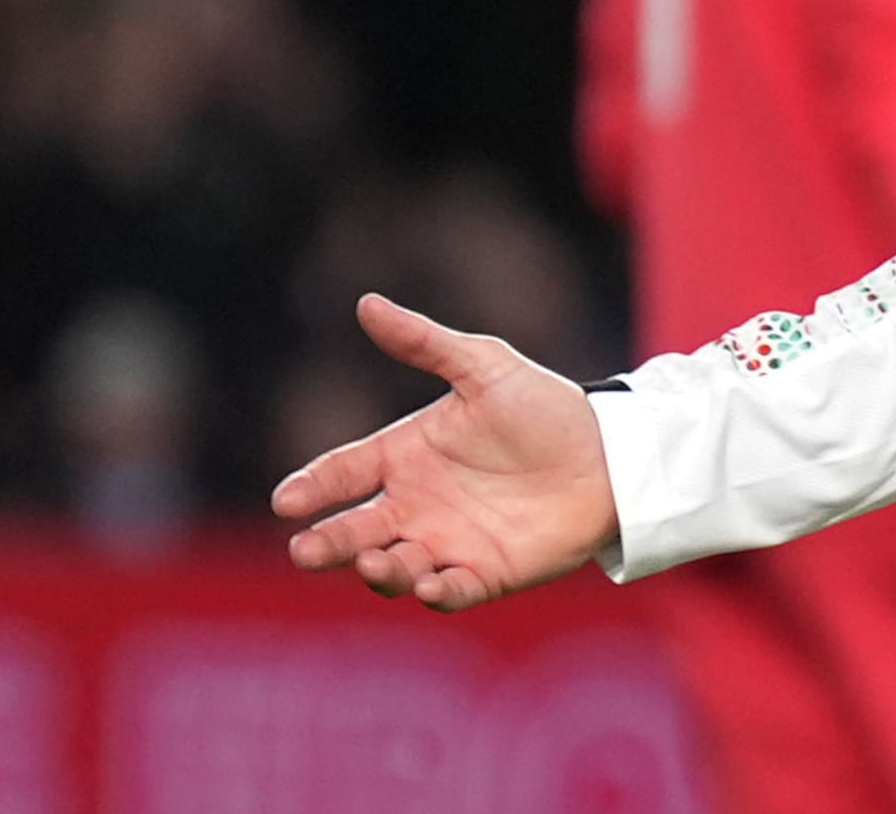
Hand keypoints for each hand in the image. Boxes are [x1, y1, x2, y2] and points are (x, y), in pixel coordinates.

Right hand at [272, 293, 621, 611]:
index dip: (313, 486)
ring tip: (372, 560)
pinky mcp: (482, 574)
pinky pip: (448, 591)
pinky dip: (432, 591)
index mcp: (406, 454)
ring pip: (393, 566)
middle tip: (304, 551)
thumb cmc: (545, 407)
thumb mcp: (484, 366)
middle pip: (355, 530)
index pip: (343, 472)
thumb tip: (367, 303)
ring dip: (377, 569)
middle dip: (326, 543)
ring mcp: (445, 542)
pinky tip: (426, 581)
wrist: (610, 453)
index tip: (286, 501)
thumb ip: (424, 342)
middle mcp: (416, 504)